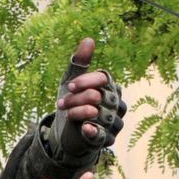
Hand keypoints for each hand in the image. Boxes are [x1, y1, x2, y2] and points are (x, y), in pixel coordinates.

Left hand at [51, 37, 125, 154]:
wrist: (65, 132)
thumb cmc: (72, 104)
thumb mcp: (71, 83)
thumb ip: (80, 63)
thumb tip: (89, 39)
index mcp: (111, 88)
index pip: (104, 80)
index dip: (87, 81)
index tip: (69, 86)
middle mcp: (117, 104)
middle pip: (101, 97)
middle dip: (79, 98)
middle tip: (61, 103)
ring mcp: (114, 122)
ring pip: (102, 115)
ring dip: (80, 113)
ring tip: (67, 114)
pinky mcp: (107, 140)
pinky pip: (104, 135)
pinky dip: (95, 132)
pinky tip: (85, 128)